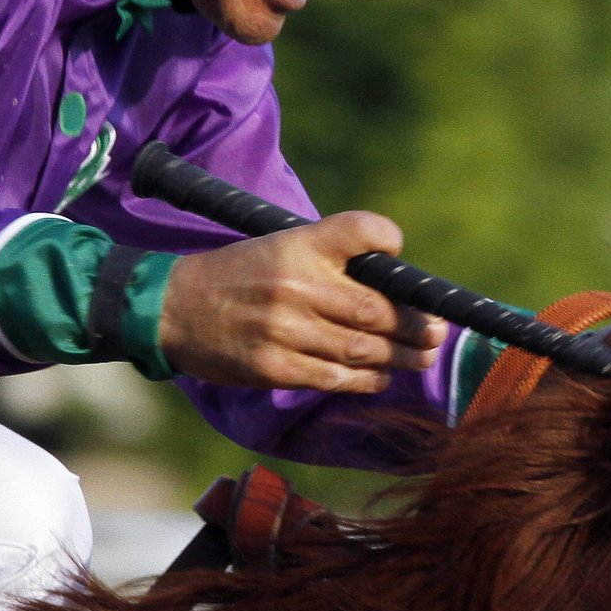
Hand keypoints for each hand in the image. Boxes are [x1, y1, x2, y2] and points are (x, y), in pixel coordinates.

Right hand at [156, 212, 446, 392]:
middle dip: (416, 325)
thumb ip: (331, 259)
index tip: (399, 252)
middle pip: (376, 308)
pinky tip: (382, 376)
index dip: (387, 238)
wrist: (172, 308)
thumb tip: (396, 288)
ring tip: (422, 358)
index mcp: (298, 245)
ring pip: (363, 349)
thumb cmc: (241, 276)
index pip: (359, 231)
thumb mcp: (279, 246)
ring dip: (401, 357)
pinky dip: (367, 379)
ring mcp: (284, 328)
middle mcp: (295, 284)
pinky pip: (336, 377)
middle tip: (438, 333)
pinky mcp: (274, 366)